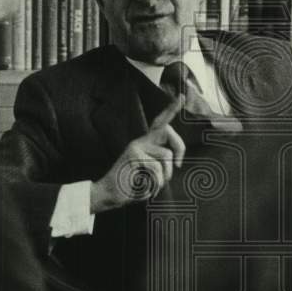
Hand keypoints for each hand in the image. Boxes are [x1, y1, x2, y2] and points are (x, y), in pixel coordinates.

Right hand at [90, 96, 185, 212]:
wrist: (109, 194)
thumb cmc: (131, 187)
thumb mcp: (149, 174)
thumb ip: (160, 164)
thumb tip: (176, 161)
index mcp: (145, 144)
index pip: (159, 123)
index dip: (171, 110)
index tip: (182, 96)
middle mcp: (140, 142)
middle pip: (168, 131)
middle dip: (180, 146)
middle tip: (179, 164)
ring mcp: (136, 146)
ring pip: (166, 155)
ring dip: (165, 175)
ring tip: (155, 185)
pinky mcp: (133, 154)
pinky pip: (157, 167)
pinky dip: (156, 183)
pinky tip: (147, 188)